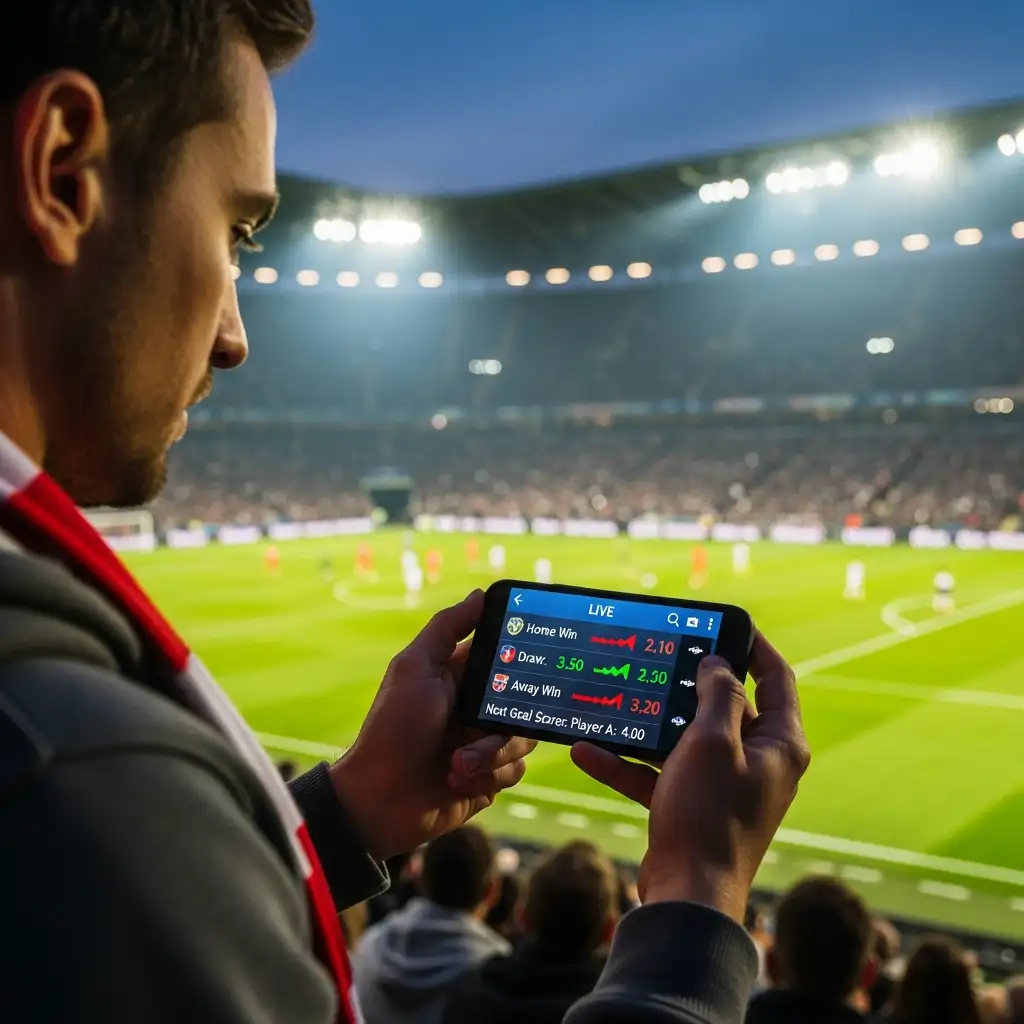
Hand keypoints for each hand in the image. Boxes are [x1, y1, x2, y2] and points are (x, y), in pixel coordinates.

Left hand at [330, 590, 536, 860]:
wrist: (380, 799)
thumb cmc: (394, 728)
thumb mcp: (415, 668)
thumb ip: (447, 628)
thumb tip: (480, 594)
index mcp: (460, 678)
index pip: (505, 657)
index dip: (522, 656)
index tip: (539, 655)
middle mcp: (477, 708)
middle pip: (524, 700)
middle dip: (508, 716)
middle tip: (486, 722)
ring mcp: (484, 744)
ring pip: (523, 737)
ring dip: (491, 752)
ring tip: (457, 762)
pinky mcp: (489, 778)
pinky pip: (515, 770)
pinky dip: (489, 776)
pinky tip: (457, 780)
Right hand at [571, 633, 809, 923]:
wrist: (687, 895)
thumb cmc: (709, 815)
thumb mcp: (711, 742)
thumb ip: (716, 695)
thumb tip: (716, 664)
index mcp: (779, 744)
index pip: (776, 679)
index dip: (755, 646)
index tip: (725, 623)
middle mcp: (758, 763)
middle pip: (725, 706)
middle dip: (686, 684)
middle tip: (657, 656)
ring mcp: (725, 786)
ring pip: (685, 740)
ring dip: (647, 725)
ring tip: (615, 701)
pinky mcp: (694, 806)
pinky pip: (661, 774)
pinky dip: (629, 764)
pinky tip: (588, 752)